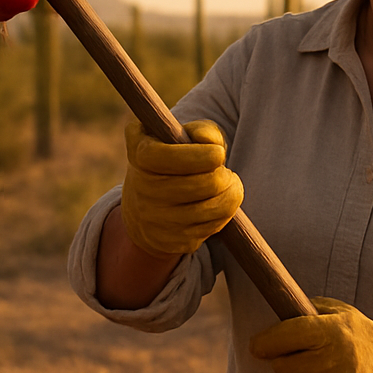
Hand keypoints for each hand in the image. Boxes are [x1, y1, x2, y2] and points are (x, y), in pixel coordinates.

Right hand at [119, 119, 243, 257]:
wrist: (142, 208)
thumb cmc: (170, 160)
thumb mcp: (176, 137)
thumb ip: (199, 131)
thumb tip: (211, 142)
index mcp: (141, 157)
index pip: (170, 158)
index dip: (201, 156)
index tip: (219, 153)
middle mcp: (143, 191)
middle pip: (204, 185)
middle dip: (223, 175)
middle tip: (223, 170)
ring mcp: (156, 221)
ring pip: (214, 208)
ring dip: (231, 193)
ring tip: (228, 184)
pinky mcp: (172, 242)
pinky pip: (213, 227)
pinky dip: (224, 213)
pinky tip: (217, 203)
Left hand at [249, 297, 372, 372]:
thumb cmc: (366, 342)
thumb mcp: (343, 314)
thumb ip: (310, 310)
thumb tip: (277, 313)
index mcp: (330, 331)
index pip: (281, 336)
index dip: (265, 343)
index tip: (259, 347)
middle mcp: (334, 361)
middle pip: (284, 370)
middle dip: (292, 367)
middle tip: (314, 364)